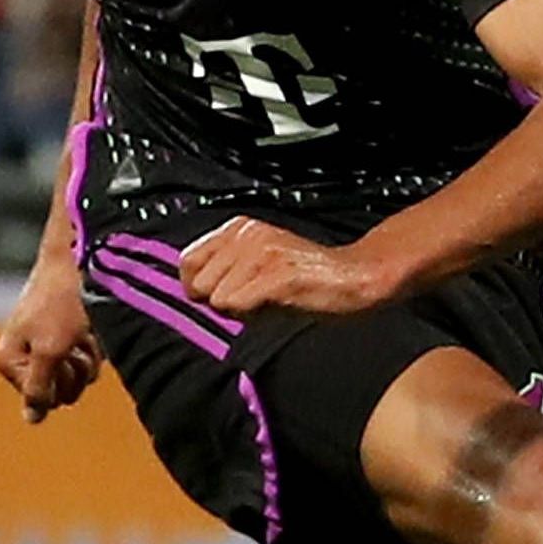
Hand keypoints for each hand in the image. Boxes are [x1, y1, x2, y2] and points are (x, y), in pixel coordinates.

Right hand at [0, 261, 100, 422]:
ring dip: (88, 360)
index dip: (59, 380)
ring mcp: (45, 352)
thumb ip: (40, 387)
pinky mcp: (64, 343)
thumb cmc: (63, 302)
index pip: (43, 398)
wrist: (79, 261)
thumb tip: (32, 419)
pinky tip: (89, 327)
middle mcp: (23, 358)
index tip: (60, 353)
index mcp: (7, 360)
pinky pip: (86, 365)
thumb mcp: (52, 349)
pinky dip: (94, 350)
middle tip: (74, 344)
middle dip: (76, 373)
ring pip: (77, 381)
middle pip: (60, 395)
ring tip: (82, 331)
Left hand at [182, 218, 401, 318]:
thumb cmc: (307, 277)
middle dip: (219, 302)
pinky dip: (252, 315)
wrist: (355, 277)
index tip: (219, 298)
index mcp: (239, 228)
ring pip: (217, 299)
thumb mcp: (259, 262)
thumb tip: (196, 295)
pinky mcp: (276, 274)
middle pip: (198, 284)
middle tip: (252, 301)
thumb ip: (227, 270)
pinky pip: (238, 306)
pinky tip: (277, 305)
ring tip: (268, 302)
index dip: (198, 288)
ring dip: (239, 311)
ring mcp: (261, 253)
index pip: (187, 262)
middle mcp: (246, 235)